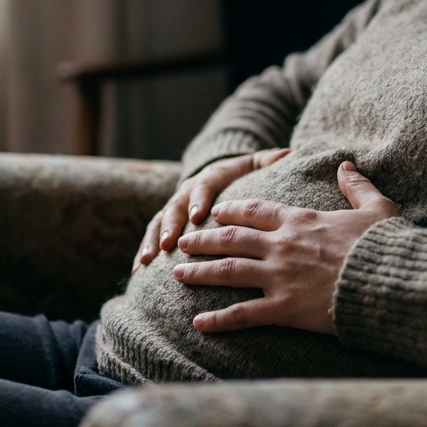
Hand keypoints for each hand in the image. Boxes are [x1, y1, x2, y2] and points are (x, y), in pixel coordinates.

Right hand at [132, 148, 290, 272]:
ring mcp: (172, 209)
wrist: (217, 176)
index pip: (203, 186)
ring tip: (148, 261)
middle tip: (170, 243)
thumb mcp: (255, 164)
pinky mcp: (163, 225)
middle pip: (175, 207)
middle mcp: (186, 192)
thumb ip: (268, 161)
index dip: (199, 200)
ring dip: (151, 242)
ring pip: (157, 224)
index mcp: (208, 178)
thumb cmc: (241, 175)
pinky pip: (150, 240)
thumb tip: (289, 152)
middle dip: (170, 225)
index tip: (199, 215)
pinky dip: (142, 255)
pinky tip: (137, 274)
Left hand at [172, 161, 398, 334]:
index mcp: (301, 221)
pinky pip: (243, 314)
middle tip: (185, 243)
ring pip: (228, 271)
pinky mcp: (284, 308)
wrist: (389, 280)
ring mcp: (280, 277)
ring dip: (200, 272)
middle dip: (204, 240)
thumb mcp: (376, 206)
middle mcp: (282, 245)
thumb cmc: (385, 245)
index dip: (232, 211)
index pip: (256, 210)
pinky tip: (199, 323)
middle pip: (232, 239)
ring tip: (178, 273)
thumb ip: (357, 185)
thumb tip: (346, 164)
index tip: (216, 213)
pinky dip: (219, 319)